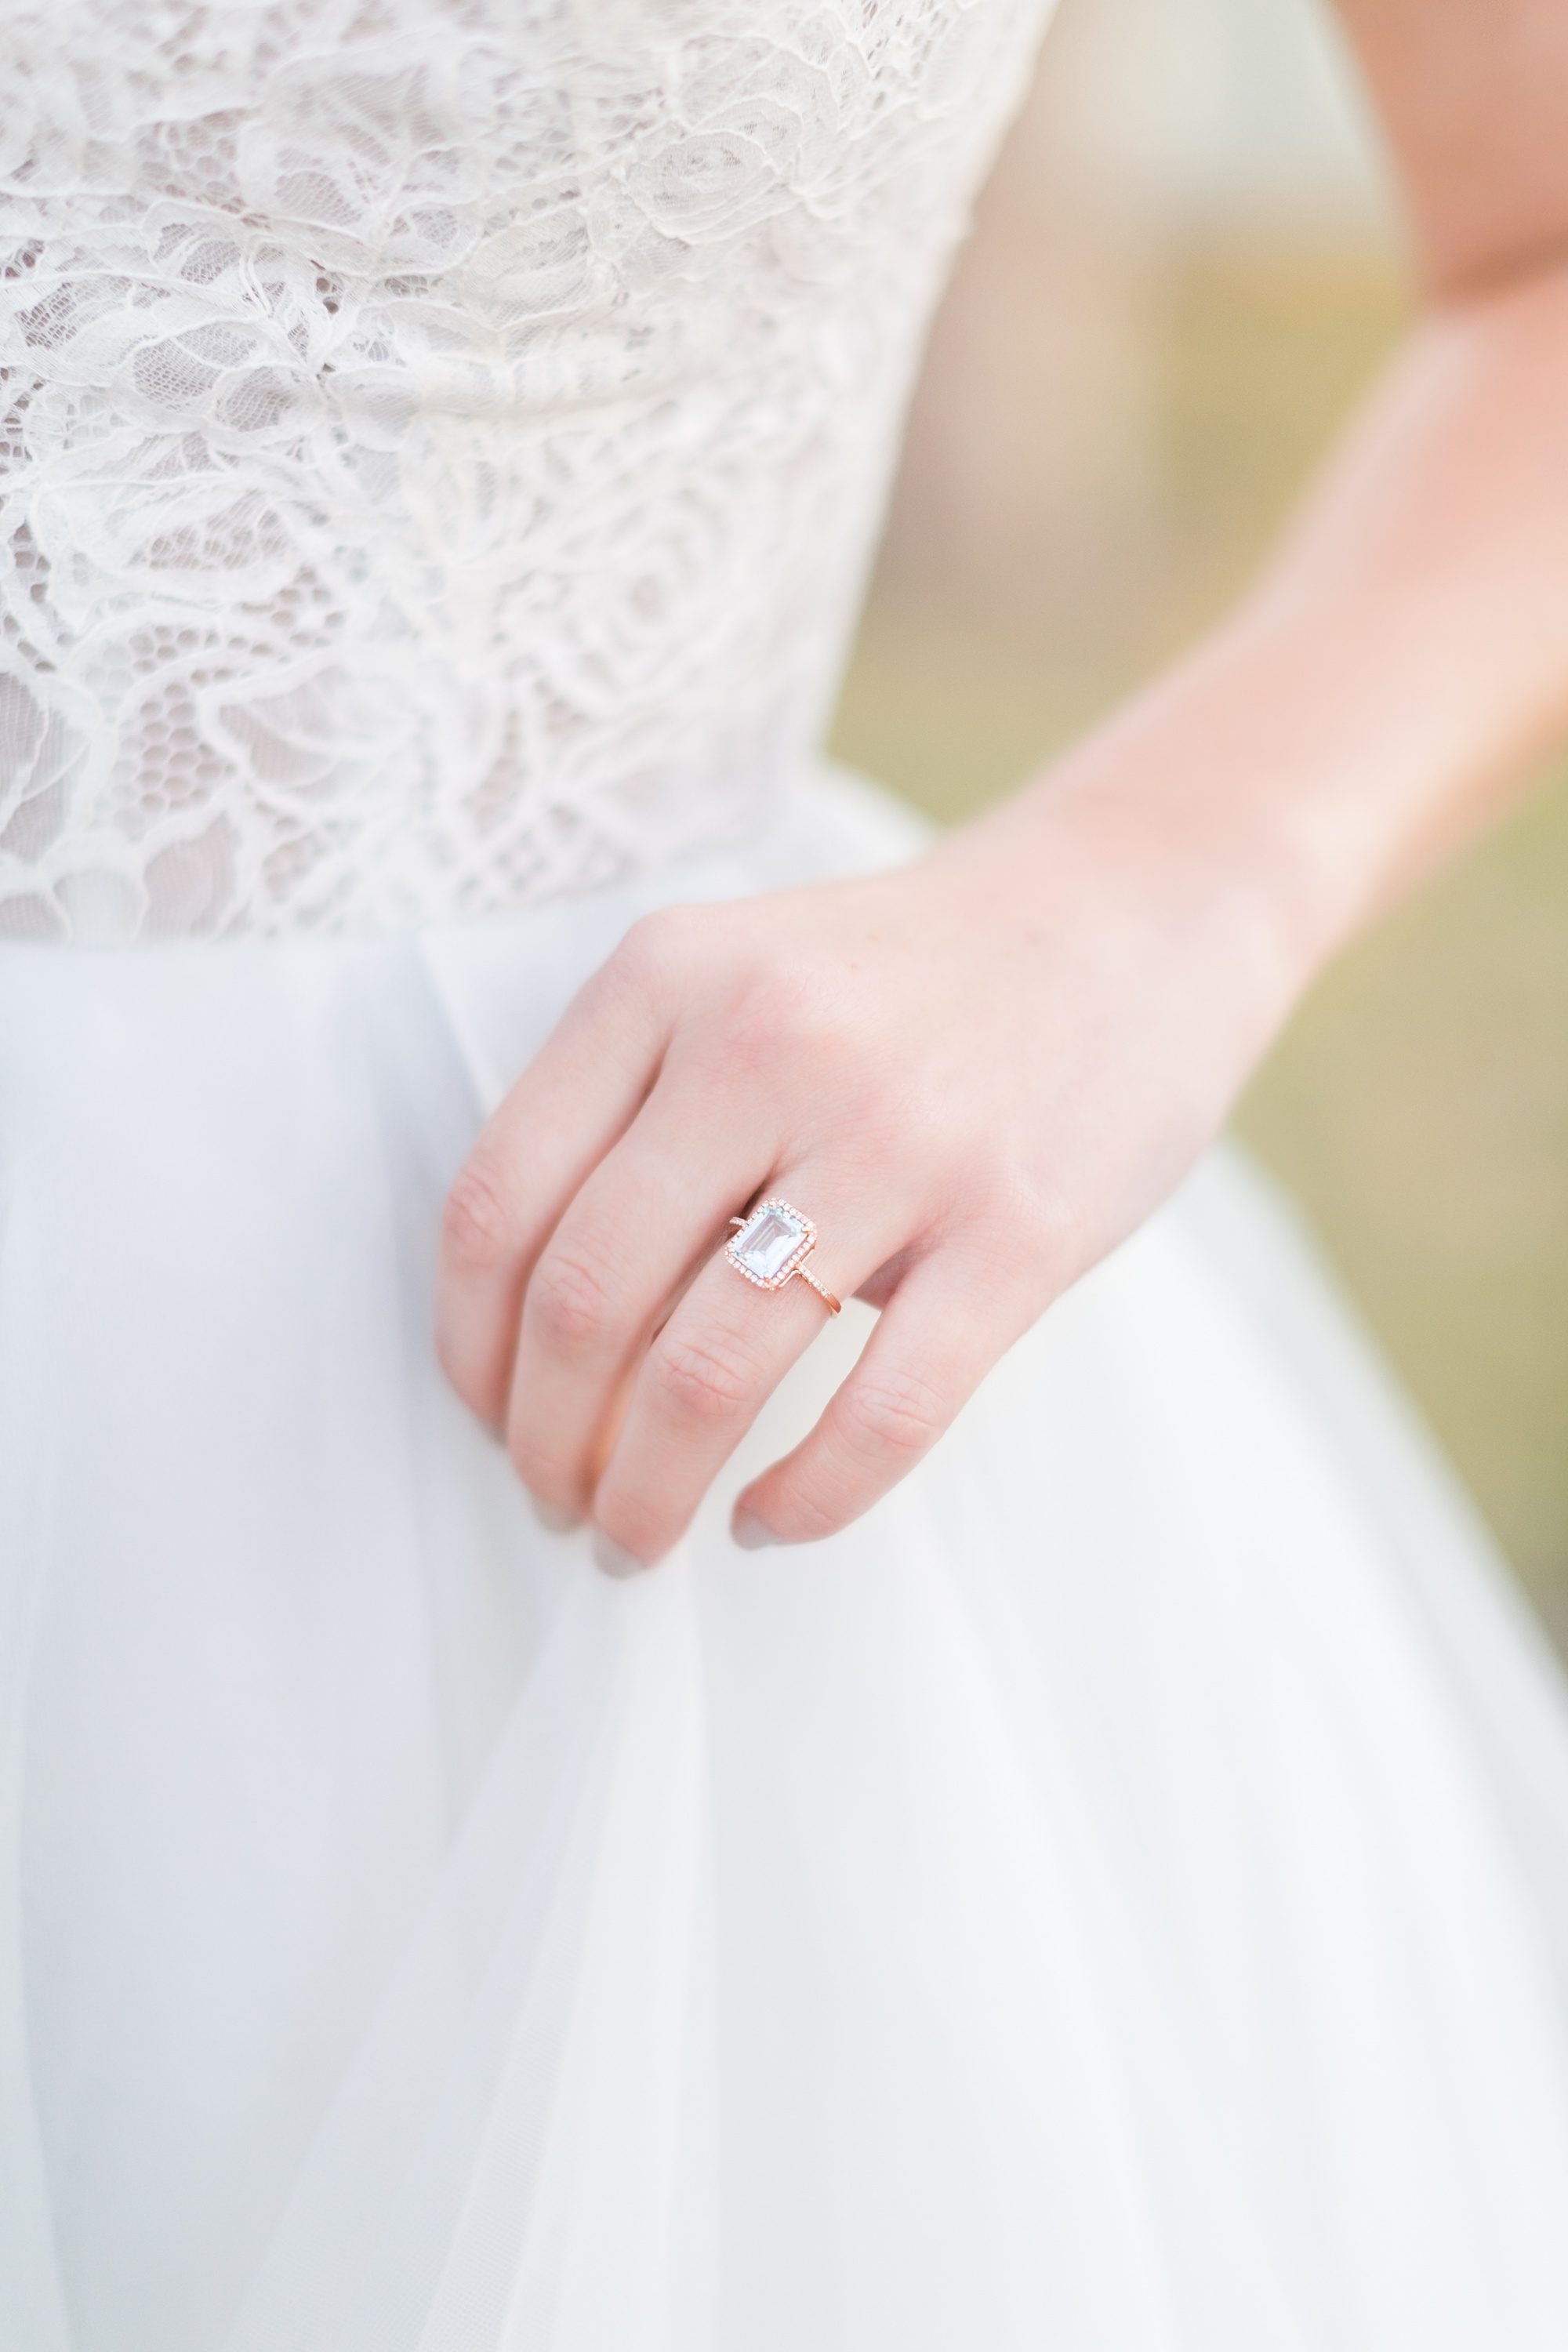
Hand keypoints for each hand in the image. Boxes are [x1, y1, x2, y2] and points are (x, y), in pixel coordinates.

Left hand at [434, 775, 1296, 1569]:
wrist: (1129, 911)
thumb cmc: (904, 982)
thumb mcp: (736, 983)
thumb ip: (632, 1114)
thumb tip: (538, 1346)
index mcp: (664, 979)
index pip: (494, 1202)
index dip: (467, 1348)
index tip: (488, 1418)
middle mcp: (765, 1044)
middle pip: (584, 1301)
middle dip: (545, 1444)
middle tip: (557, 1504)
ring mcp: (900, 1136)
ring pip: (711, 1373)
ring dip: (646, 1494)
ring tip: (637, 1538)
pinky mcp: (1018, 1227)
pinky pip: (882, 1414)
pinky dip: (803, 1502)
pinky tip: (768, 1524)